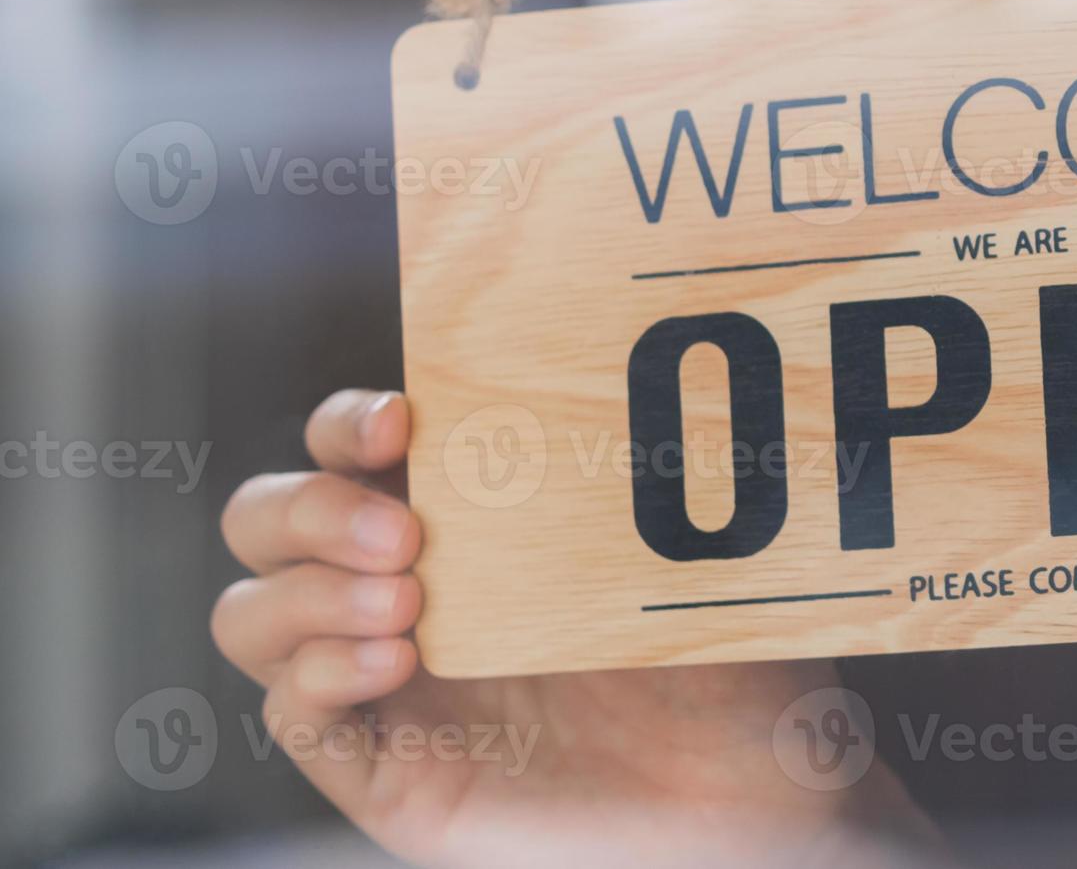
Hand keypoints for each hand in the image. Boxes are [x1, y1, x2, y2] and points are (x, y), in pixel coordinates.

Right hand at [214, 390, 938, 866]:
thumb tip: (638, 351)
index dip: (348, 423)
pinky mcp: (383, 772)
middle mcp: (402, 594)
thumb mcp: (686, 553)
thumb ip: (639, 471)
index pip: (351, 448)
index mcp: (461, 527)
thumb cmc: (726, 672)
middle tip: (404, 532)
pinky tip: (396, 662)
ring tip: (409, 606)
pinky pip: (292, 715)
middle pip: (264, 518)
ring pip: (250, 615)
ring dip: (308, 594)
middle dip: (308, 505)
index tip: (404, 418)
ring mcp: (383, 685)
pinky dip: (320, 676)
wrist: (749, 801)